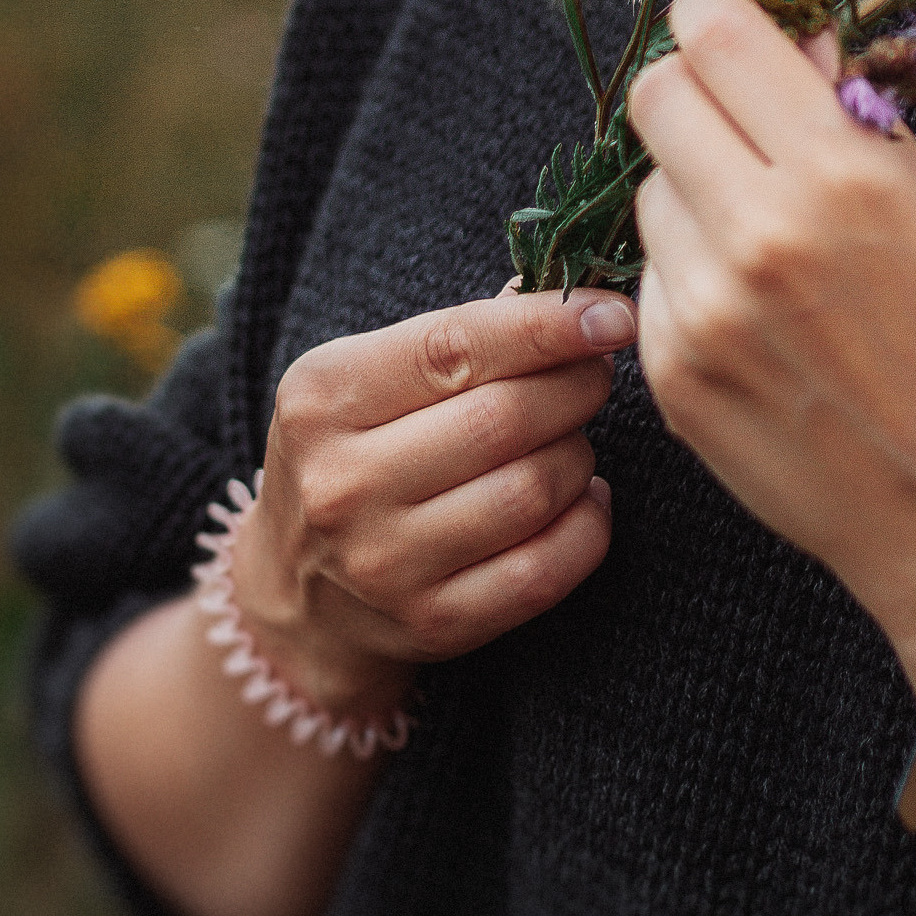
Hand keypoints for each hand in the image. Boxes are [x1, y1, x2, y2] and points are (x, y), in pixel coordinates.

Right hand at [230, 285, 636, 715]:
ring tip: (568, 439)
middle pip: (505, 418)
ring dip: (578, 453)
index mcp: (323, 398)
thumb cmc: (356, 454)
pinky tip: (581, 499)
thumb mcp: (370, 378)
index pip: (456, 345)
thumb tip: (571, 292)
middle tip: (591, 374)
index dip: (549, 324)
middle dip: (576, 385)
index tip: (614, 313)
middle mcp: (343, 483)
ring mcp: (385, 564)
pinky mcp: (432, 623)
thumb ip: (464, 333)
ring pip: (533, 490)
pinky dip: (587, 524)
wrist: (301, 597)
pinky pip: (546, 569)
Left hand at [628, 0, 915, 746]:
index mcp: (839, 174)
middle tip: (739, 121)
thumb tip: (794, 39)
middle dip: (696, 93)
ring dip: (694, 191)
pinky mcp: (671, 375)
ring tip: (767, 241)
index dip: (717, 17)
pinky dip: (691, 277)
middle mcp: (757, 233)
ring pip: (649, 189)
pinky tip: (757, 316)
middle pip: (656, 96)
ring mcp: (701, 310)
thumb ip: (853, 114)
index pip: (714, 34)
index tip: (729, 28)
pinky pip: (651, 279)